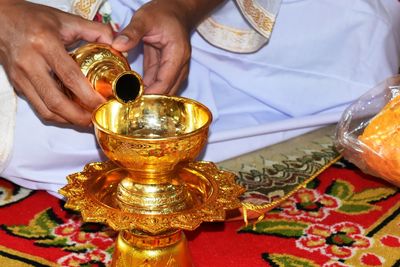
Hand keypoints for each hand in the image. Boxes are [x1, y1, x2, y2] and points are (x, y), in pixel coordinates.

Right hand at [0, 1, 112, 125]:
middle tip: (96, 119)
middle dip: (79, 117)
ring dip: (68, 120)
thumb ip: (96, 30)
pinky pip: (38, 107)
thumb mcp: (66, 19)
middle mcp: (30, 62)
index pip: (70, 77)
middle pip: (56, 101)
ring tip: (86, 120)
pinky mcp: (17, 85)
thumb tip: (118, 44)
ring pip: (45, 110)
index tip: (103, 104)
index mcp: (45, 44)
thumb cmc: (34, 18)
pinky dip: (56, 115)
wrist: (0, 18)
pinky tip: (70, 113)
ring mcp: (20, 76)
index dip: (88, 96)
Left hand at [112, 0, 192, 94]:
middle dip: (150, 101)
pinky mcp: (166, 70)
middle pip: (168, 92)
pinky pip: (158, 85)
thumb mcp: (144, 18)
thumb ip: (131, 32)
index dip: (151, 94)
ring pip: (164, 91)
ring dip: (149, 97)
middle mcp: (180, 66)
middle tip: (128, 105)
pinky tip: (133, 94)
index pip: (165, 82)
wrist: (174, 11)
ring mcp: (175, 69)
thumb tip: (117, 45)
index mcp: (177, 55)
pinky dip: (148, 90)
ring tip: (129, 102)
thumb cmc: (162, 13)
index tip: (133, 100)